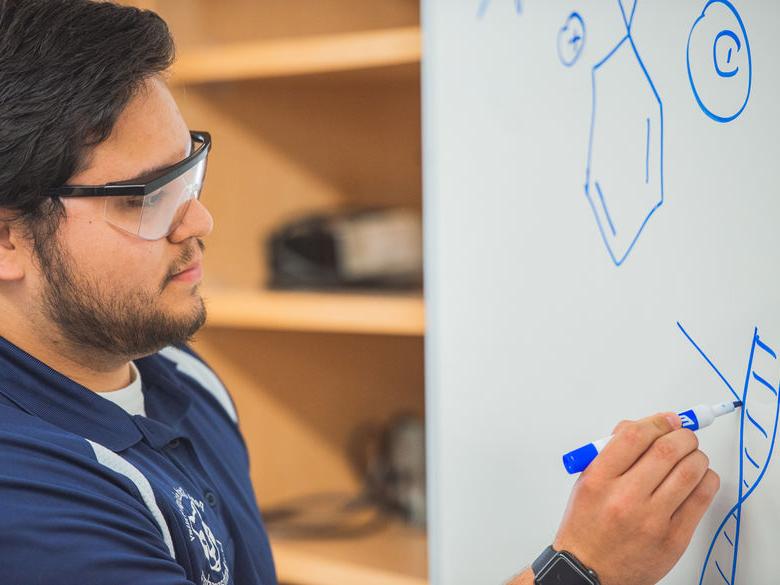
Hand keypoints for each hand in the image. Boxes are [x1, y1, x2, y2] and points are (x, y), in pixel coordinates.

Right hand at [552, 413, 719, 584]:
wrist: (590, 571)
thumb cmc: (587, 525)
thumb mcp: (587, 481)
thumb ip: (612, 453)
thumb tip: (648, 427)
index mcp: (599, 479)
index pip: (634, 436)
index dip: (656, 422)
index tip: (666, 420)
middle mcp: (624, 498)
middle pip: (667, 450)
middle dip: (683, 435)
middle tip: (684, 435)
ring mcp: (652, 520)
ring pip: (690, 471)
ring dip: (697, 456)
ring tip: (692, 455)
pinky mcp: (674, 538)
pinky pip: (702, 498)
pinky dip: (706, 480)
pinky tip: (699, 477)